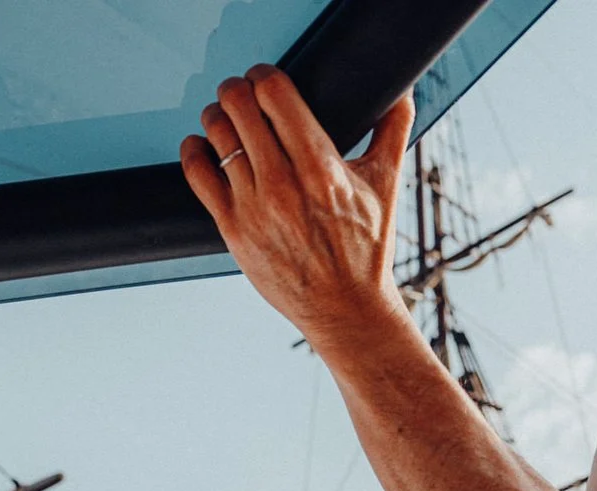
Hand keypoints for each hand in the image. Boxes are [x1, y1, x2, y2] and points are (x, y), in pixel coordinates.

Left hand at [180, 68, 417, 345]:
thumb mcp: (386, 186)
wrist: (345, 308)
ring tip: (222, 117)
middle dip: (236, 89)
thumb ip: (392, 132)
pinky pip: (198, 175)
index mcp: (321, 167)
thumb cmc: (366, 248)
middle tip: (240, 92)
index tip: (264, 78)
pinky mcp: (233, 230)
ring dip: (215, 116)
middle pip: (239, 106)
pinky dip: (194, 151)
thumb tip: (402, 93)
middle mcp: (283, 184)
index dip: (264, 75)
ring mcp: (254, 208)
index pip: (276, 94)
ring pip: (217, 135)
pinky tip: (200, 145)